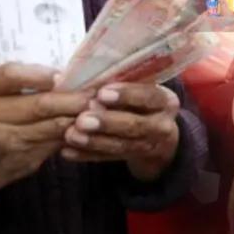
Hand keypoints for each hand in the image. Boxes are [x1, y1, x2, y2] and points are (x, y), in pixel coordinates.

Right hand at [0, 63, 93, 188]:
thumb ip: (23, 80)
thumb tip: (70, 72)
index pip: (11, 74)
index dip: (40, 74)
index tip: (62, 75)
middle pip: (38, 104)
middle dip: (71, 98)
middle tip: (94, 93)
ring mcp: (5, 140)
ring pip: (52, 126)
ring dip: (78, 116)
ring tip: (97, 107)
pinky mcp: (24, 159)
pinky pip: (56, 142)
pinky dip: (75, 133)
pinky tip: (88, 126)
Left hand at [62, 83, 180, 181]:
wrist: (157, 131)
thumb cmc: (140, 98)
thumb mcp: (140, 87)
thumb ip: (120, 81)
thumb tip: (87, 74)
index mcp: (164, 100)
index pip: (148, 96)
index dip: (126, 95)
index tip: (102, 93)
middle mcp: (161, 125)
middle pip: (134, 125)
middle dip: (106, 122)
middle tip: (82, 119)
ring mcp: (149, 145)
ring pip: (121, 145)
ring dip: (93, 141)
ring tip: (70, 135)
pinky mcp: (132, 159)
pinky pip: (108, 158)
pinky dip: (87, 155)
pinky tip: (68, 151)